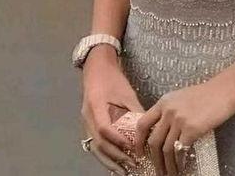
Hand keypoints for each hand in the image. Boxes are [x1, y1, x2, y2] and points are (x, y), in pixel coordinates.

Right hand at [81, 51, 145, 174]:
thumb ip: (135, 111)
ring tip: (123, 171)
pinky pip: (94, 144)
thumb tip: (149, 129)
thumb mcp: (126, 92)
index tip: (133, 147)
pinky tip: (115, 164)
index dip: (118, 140)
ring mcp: (85, 122)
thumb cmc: (113, 78)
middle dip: (116, 156)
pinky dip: (105, 156)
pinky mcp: (88, 126)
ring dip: (109, 161)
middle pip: (98, 142)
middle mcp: (87, 116)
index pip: (105, 128)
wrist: (97, 68)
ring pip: (94, 147)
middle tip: (132, 164)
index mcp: (96, 105)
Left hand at [133, 63, 234, 175]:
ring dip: (167, 166)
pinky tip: (182, 167)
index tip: (140, 154)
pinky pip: (180, 150)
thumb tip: (163, 132)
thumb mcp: (182, 97)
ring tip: (170, 174)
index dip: (138, 142)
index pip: (142, 123)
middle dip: (155, 160)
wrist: (225, 89)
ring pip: (166, 149)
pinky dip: (179, 162)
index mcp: (164, 101)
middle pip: (153, 141)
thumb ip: (170, 111)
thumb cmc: (207, 93)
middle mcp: (168, 110)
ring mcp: (179, 119)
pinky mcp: (192, 128)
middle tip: (158, 171)